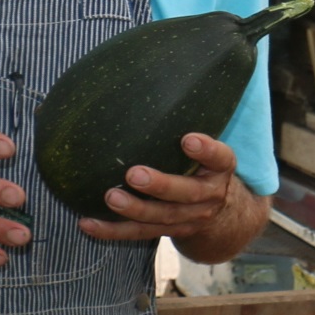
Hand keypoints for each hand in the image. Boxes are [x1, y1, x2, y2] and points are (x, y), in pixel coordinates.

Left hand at [77, 131, 242, 245]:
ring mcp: (190, 218)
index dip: (206, 150)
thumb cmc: (205, 167)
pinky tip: (88, 223)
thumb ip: (188, 126)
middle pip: (187, 193)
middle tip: (133, 173)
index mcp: (221, 170)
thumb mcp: (211, 150)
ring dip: (135, 209)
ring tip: (110, 196)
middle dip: (160, 185)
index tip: (187, 139)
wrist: (225, 215)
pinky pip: (140, 233)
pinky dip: (113, 230)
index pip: (220, 158)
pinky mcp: (170, 231)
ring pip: (162, 216)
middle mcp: (210, 195)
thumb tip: (151, 81)